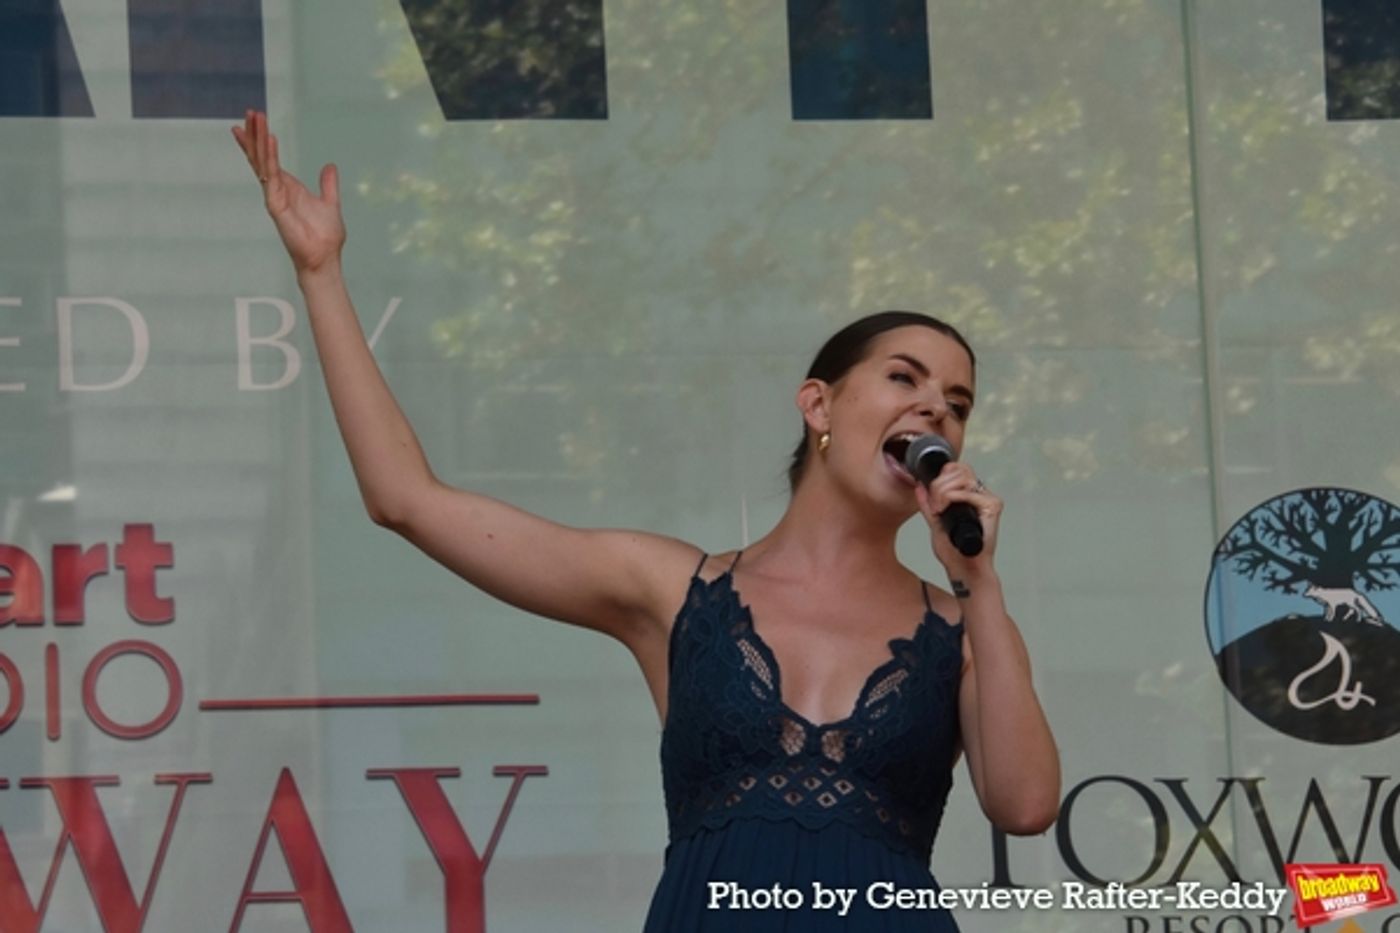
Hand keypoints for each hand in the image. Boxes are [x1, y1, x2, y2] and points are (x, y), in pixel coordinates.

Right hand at [231, 111, 344, 275]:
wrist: (325, 257)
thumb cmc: (325, 236)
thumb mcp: (330, 203)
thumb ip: (328, 185)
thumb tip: (329, 167)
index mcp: (288, 187)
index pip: (269, 159)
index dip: (259, 141)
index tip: (251, 122)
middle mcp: (278, 190)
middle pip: (261, 156)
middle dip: (255, 134)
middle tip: (250, 111)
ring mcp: (274, 196)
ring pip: (263, 162)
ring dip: (259, 139)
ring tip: (256, 117)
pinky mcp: (276, 205)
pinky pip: (271, 177)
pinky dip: (270, 158)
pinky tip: (269, 140)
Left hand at [914, 462, 1001, 579]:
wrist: (964, 570)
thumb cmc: (954, 552)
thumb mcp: (934, 523)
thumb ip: (927, 505)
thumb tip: (919, 486)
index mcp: (969, 495)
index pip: (957, 468)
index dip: (940, 476)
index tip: (931, 495)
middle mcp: (980, 495)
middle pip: (958, 470)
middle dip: (938, 485)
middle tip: (934, 506)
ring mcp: (987, 500)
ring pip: (962, 478)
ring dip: (943, 492)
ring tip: (938, 510)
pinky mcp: (992, 507)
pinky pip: (968, 492)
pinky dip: (951, 498)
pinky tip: (944, 510)